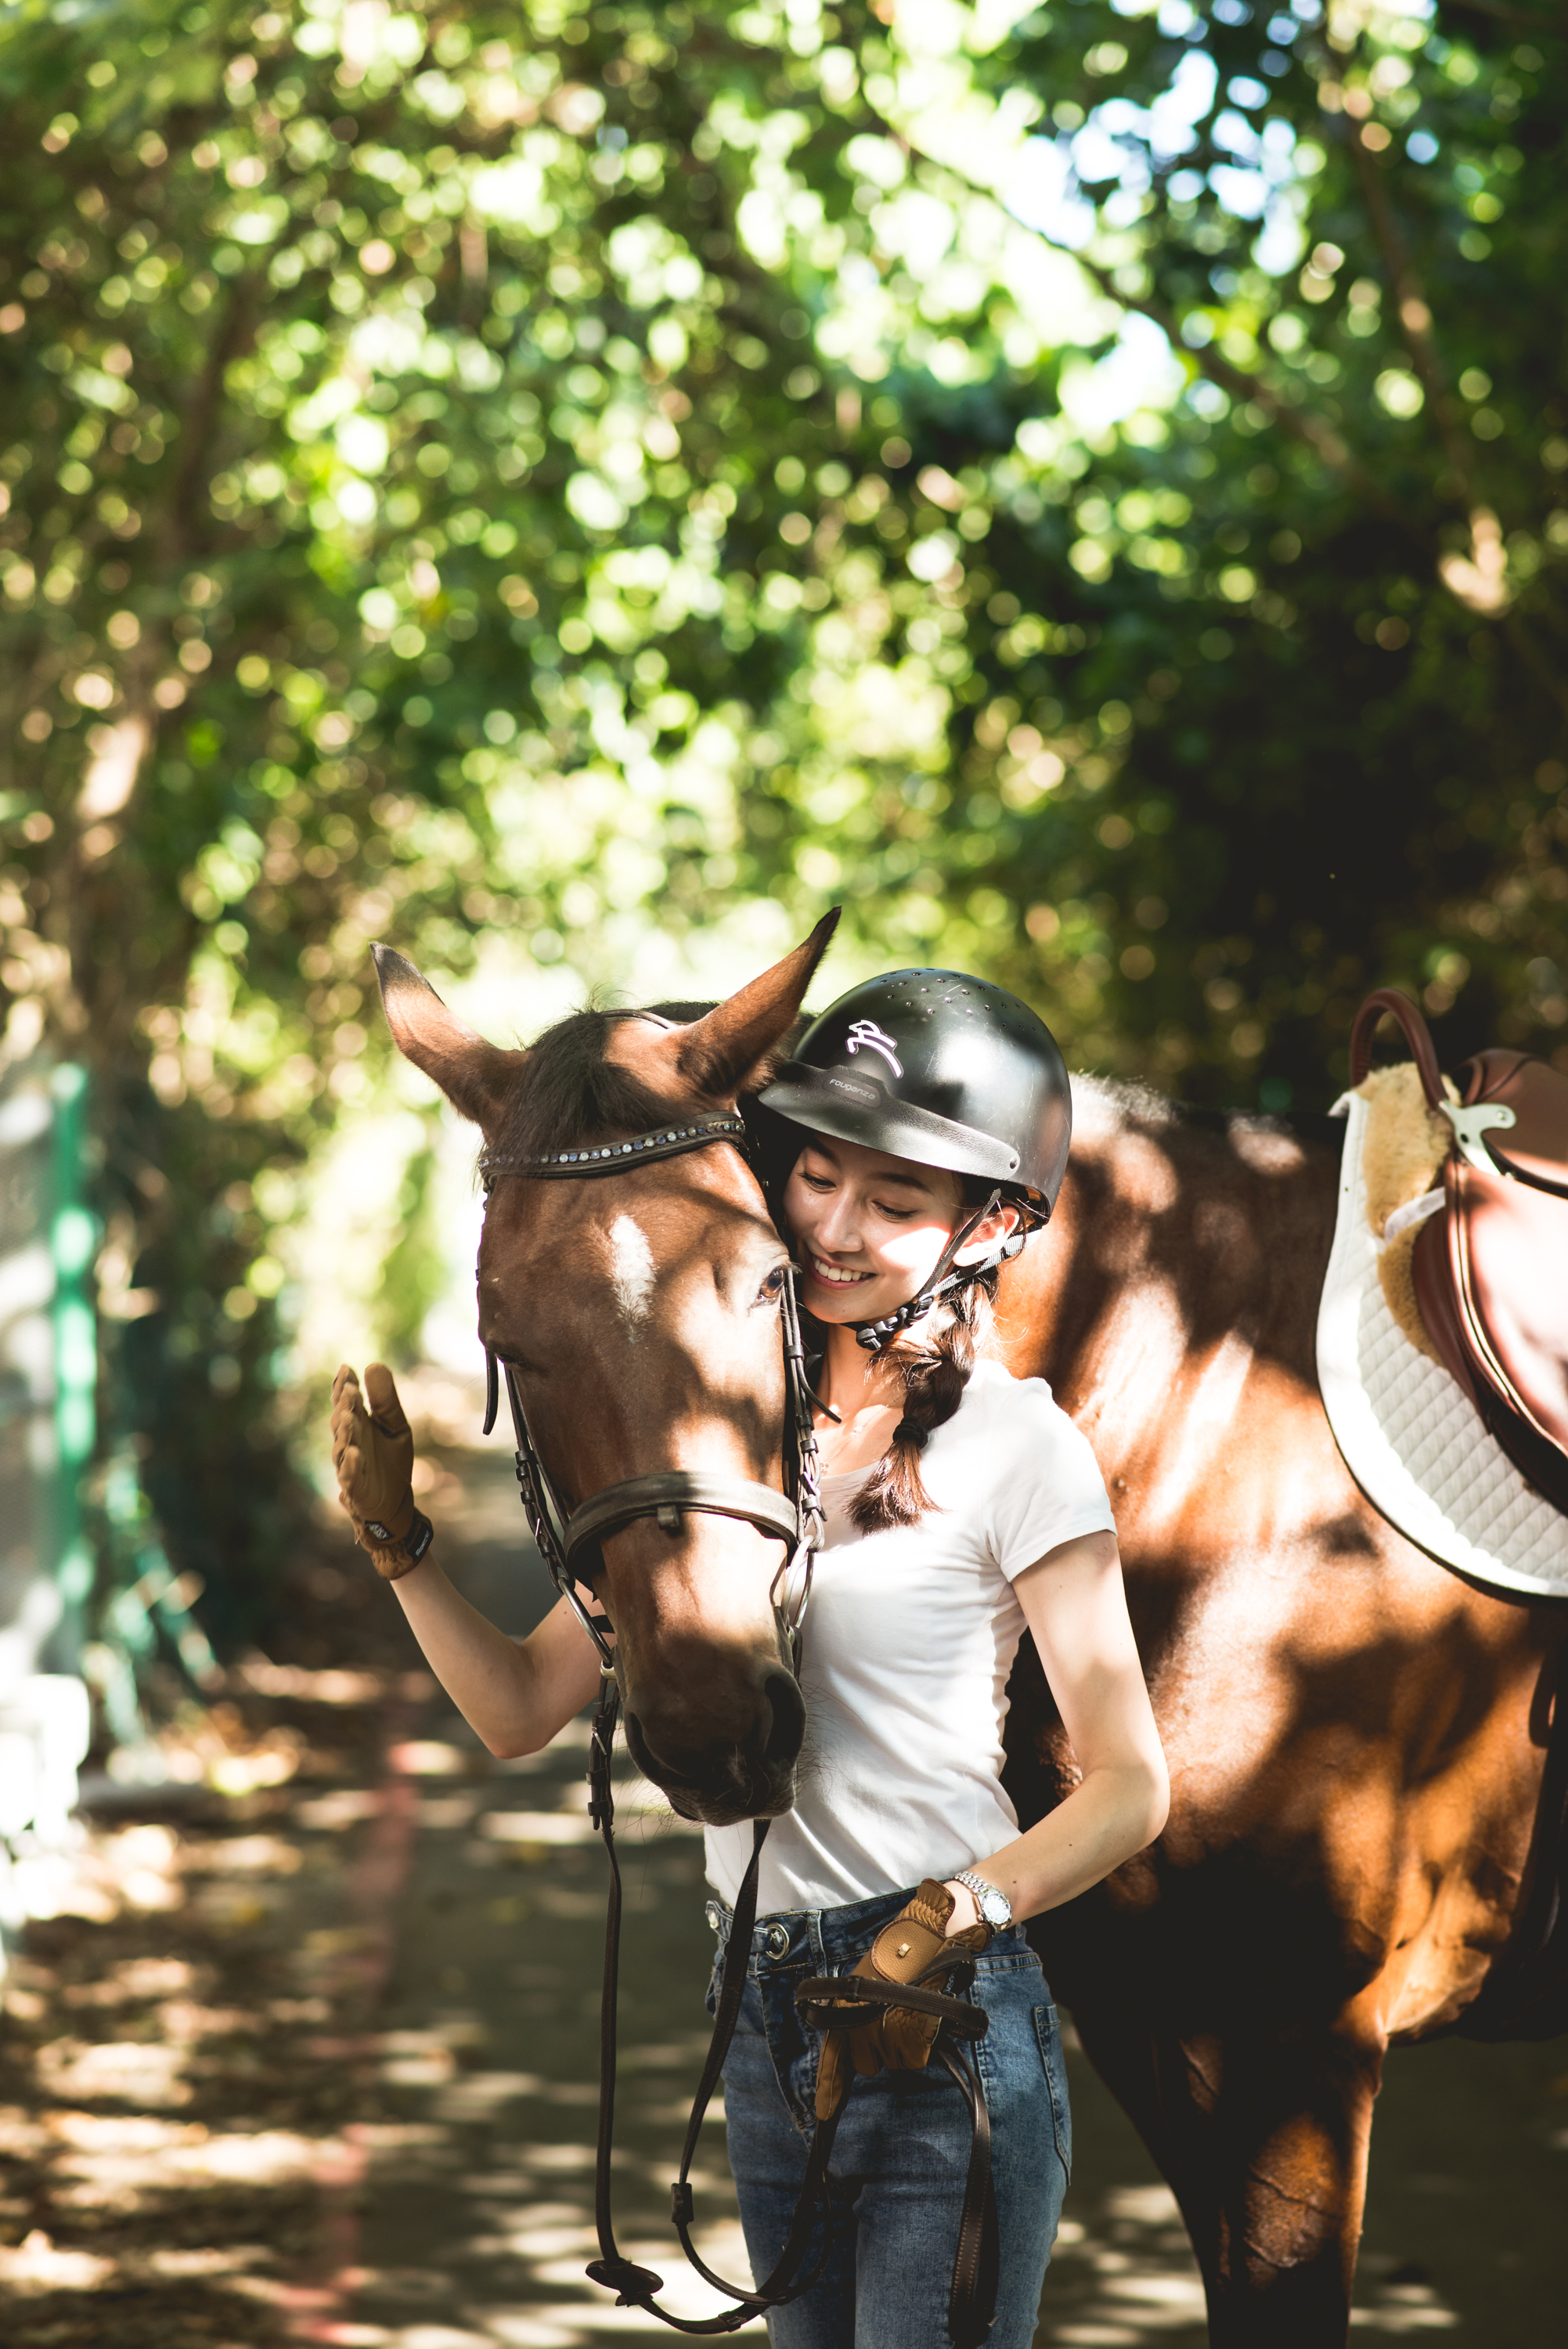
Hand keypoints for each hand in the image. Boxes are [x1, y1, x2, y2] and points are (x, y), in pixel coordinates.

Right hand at [330, 1363, 425, 1579]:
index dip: (343, 1386)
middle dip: (344, 1406)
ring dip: (345, 1432)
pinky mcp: (355, 1488)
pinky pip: (348, 1476)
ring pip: (342, 1447)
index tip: (346, 1369)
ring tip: (350, 1417)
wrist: (395, 1504)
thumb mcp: (395, 1426)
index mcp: (358, 1425)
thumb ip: (385, 1400)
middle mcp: (349, 1443)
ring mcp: (349, 1466)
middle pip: (342, 1421)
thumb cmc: (391, 1462)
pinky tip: (354, 1453)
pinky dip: (349, 1466)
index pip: (346, 1401)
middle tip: (349, 1391)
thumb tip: (374, 1363)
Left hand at [813, 1879, 988, 2120]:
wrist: (923, 1935)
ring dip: (904, 2044)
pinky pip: (915, 2057)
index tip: (824, 2114)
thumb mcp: (864, 1982)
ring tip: (911, 2012)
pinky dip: (922, 2042)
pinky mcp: (911, 2037)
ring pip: (896, 2062)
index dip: (829, 2089)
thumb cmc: (895, 1955)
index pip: (834, 2059)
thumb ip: (856, 2014)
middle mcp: (860, 2026)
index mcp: (845, 2010)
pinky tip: (923, 2018)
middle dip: (880, 2049)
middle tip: (893, 2021)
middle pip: (869, 2064)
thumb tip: (852, 2049)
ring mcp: (885, 2033)